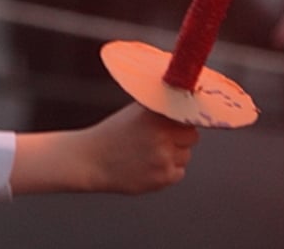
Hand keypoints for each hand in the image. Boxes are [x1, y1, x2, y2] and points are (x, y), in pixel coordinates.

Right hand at [11, 103, 197, 194]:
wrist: (91, 159)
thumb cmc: (113, 134)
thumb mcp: (135, 112)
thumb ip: (160, 110)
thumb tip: (185, 104)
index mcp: (155, 115)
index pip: (188, 116)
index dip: (181, 120)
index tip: (176, 123)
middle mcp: (161, 135)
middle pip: (192, 137)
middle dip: (180, 139)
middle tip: (160, 140)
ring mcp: (163, 157)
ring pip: (185, 156)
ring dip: (173, 156)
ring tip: (148, 153)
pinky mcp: (163, 177)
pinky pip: (178, 172)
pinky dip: (167, 171)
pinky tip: (148, 165)